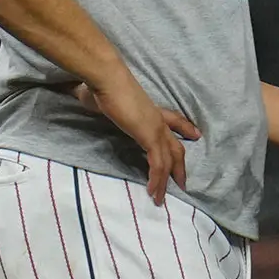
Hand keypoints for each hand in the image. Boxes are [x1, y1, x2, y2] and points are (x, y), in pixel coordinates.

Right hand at [73, 74, 199, 204]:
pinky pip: (158, 164)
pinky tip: (153, 191)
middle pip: (176, 145)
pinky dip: (157, 179)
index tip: (196, 135)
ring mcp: (156, 128)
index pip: (174, 120)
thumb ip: (99, 101)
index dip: (185, 128)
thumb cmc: (103, 85)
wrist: (108, 79)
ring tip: (161, 198)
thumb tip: (82, 93)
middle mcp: (157, 119)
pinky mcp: (150, 136)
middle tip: (182, 182)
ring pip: (168, 159)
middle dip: (180, 165)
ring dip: (165, 181)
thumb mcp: (103, 97)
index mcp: (150, 109)